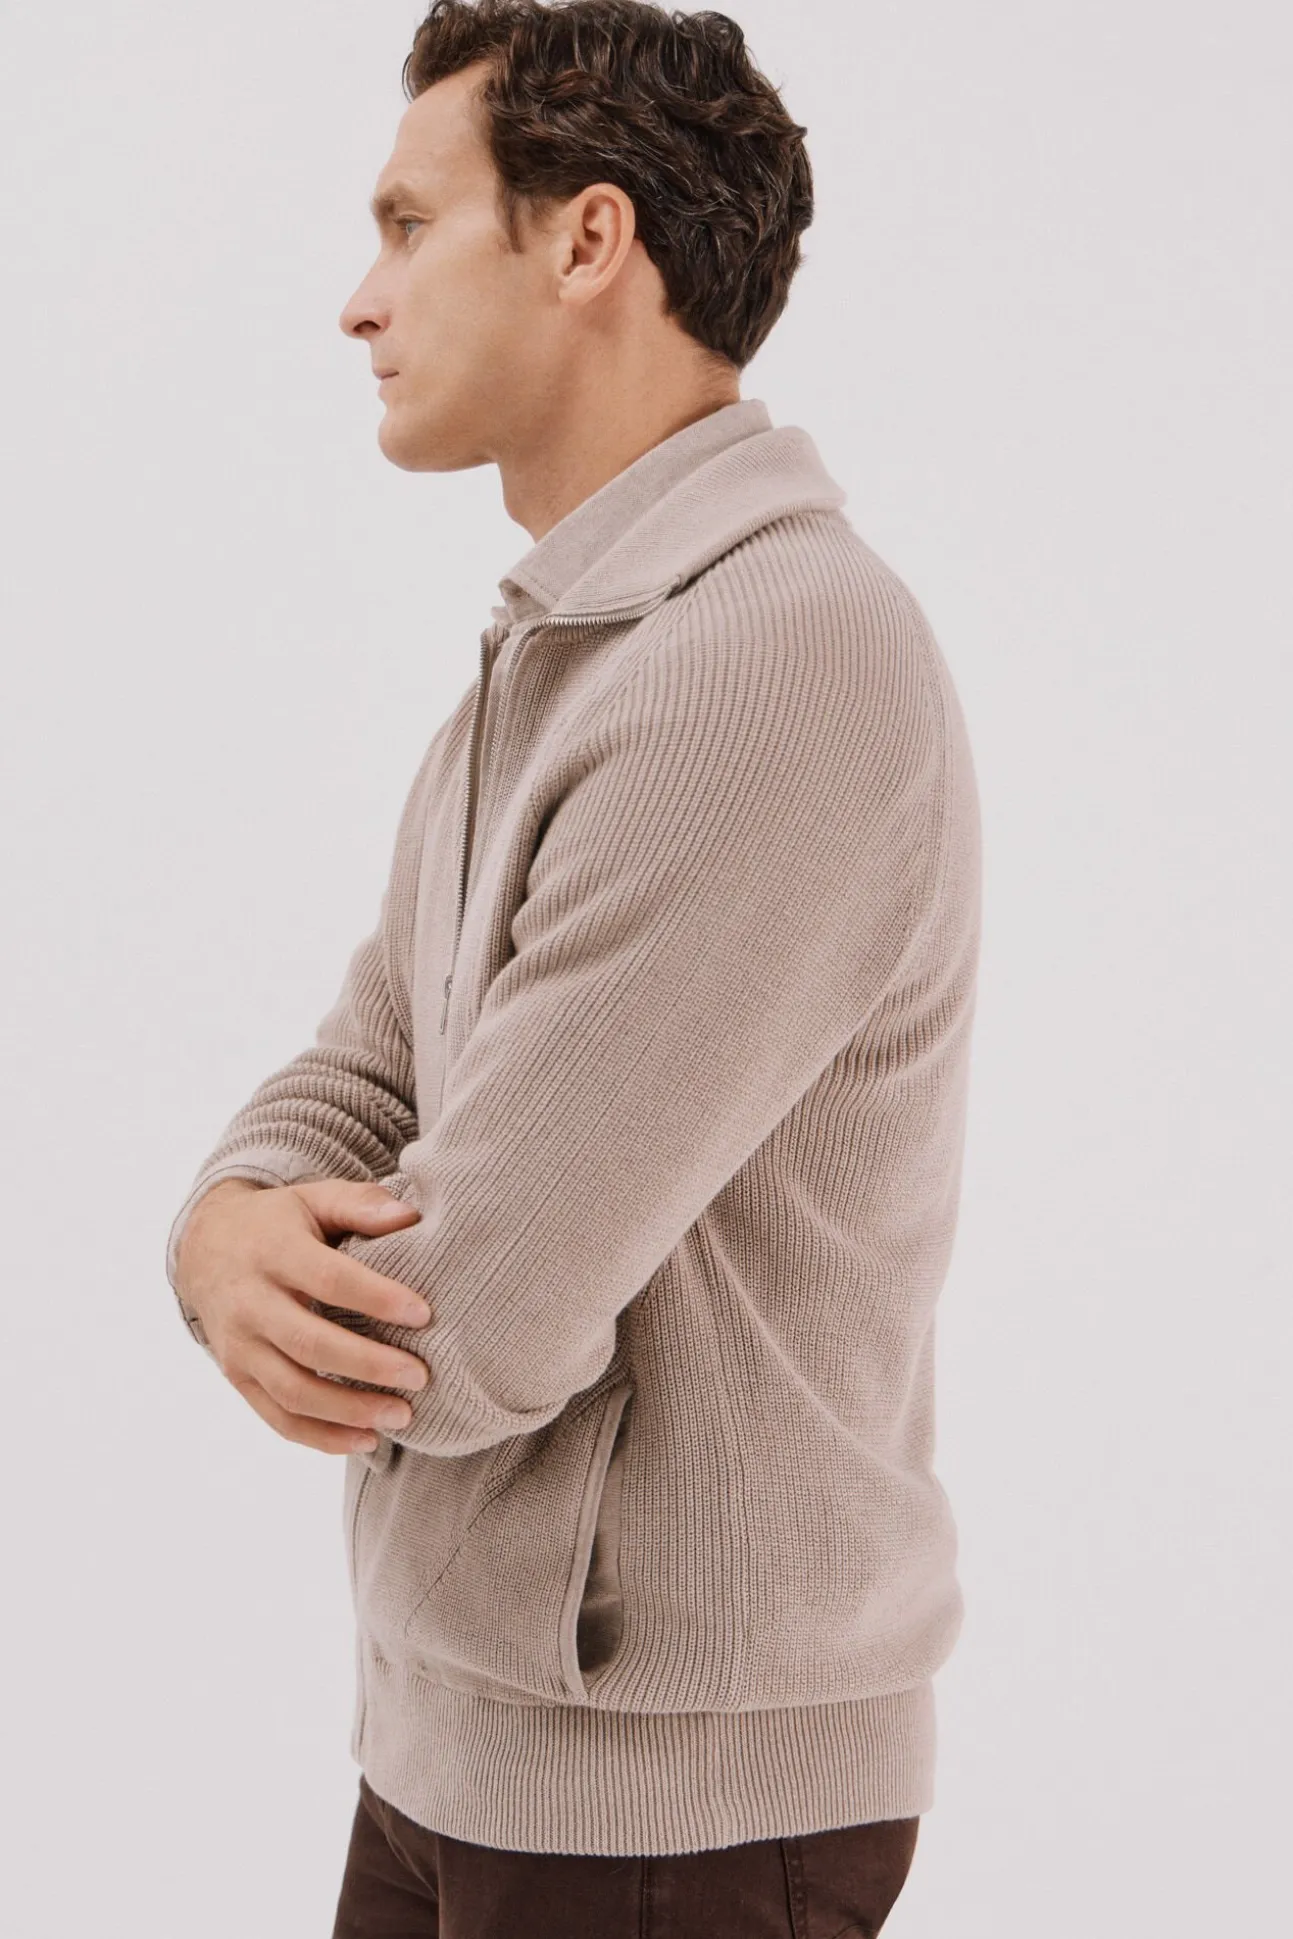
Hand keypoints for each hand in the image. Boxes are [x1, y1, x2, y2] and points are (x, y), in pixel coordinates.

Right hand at [174, 1176, 432, 1453]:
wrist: (205, 1248)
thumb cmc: (278, 1223)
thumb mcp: (314, 1198)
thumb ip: (361, 1204)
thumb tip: (410, 1217)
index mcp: (274, 1251)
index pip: (329, 1279)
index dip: (377, 1298)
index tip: (424, 1315)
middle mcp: (250, 1302)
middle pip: (308, 1343)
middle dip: (367, 1366)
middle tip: (419, 1377)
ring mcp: (239, 1345)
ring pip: (292, 1390)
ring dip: (348, 1411)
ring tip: (401, 1415)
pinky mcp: (238, 1377)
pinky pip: (277, 1417)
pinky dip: (320, 1436)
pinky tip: (365, 1439)